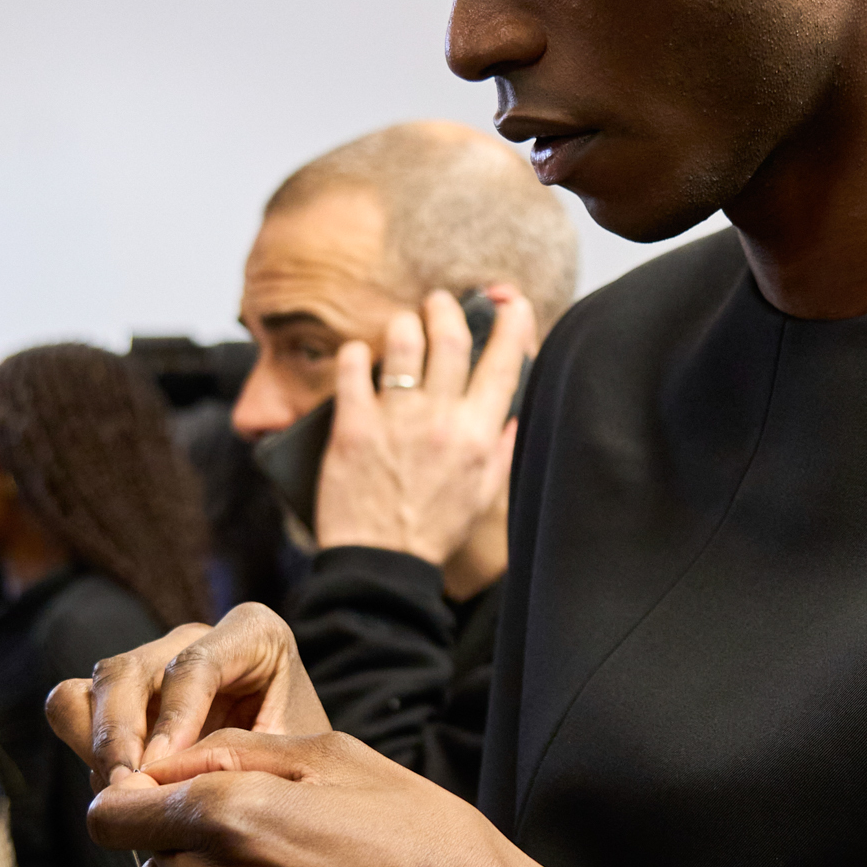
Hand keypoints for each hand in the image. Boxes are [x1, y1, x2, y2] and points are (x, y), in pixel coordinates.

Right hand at [45, 602, 329, 789]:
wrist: (300, 777)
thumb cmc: (303, 768)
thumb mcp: (289, 760)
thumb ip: (238, 762)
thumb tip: (168, 786)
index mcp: (254, 635)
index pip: (195, 666)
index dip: (173, 719)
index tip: (160, 769)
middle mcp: (196, 638)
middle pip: (128, 673)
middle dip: (120, 737)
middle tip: (130, 794)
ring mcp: (153, 664)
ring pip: (90, 688)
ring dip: (96, 746)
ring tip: (123, 796)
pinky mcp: (123, 697)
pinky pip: (76, 710)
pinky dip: (87, 750)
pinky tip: (121, 791)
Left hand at [86, 730, 599, 866]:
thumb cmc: (418, 837)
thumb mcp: (334, 757)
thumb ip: (234, 751)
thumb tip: (171, 762)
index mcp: (224, 818)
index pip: (109, 813)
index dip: (136, 794)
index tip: (177, 789)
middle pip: (143, 858)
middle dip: (182, 836)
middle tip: (265, 826)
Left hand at [315, 285, 534, 562]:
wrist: (382, 565)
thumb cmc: (433, 532)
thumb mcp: (482, 496)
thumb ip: (499, 452)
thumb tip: (512, 417)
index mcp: (477, 437)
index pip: (504, 365)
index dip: (512, 325)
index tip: (510, 303)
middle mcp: (441, 421)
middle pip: (450, 340)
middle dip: (446, 310)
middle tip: (439, 302)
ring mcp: (396, 421)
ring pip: (403, 344)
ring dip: (403, 324)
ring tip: (401, 324)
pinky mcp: (353, 427)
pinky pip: (353, 369)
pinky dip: (355, 353)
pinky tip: (357, 355)